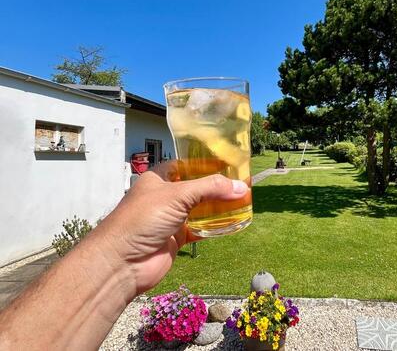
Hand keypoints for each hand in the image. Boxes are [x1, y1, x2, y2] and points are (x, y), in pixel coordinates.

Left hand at [97, 160, 248, 294]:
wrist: (122, 263)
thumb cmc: (142, 219)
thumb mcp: (178, 195)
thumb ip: (210, 188)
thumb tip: (241, 187)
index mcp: (158, 179)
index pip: (185, 165)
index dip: (206, 163)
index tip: (229, 163)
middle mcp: (164, 197)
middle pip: (196, 188)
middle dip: (217, 187)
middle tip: (241, 183)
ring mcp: (170, 218)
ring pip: (200, 209)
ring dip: (219, 207)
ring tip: (243, 201)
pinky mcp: (176, 238)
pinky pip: (201, 229)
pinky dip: (216, 227)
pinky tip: (234, 223)